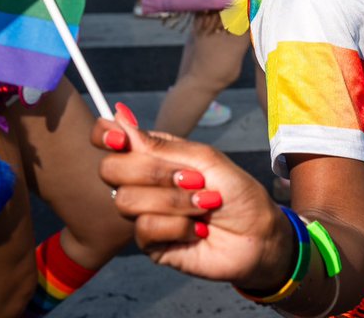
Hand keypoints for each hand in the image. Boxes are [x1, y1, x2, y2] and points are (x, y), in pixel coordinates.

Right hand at [92, 113, 289, 286]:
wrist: (258, 234)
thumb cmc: (237, 192)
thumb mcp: (205, 159)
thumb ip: (161, 145)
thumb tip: (119, 118)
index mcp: (154, 155)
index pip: (110, 140)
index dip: (105, 135)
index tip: (119, 137)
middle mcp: (144, 183)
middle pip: (111, 170)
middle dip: (152, 172)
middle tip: (192, 178)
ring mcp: (145, 214)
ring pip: (128, 200)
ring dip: (174, 201)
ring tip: (205, 205)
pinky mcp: (151, 245)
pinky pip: (145, 229)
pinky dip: (178, 226)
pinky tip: (199, 229)